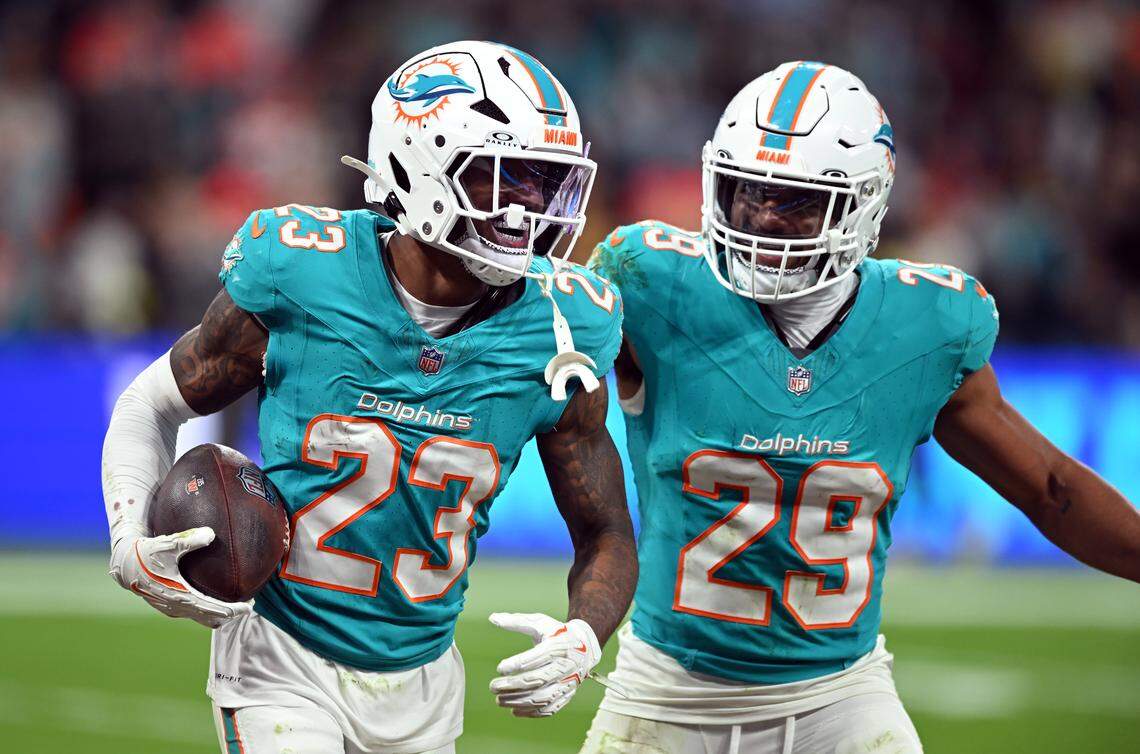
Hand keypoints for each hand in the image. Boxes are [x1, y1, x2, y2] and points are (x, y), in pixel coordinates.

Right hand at [109, 527, 251, 628]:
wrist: (124, 564)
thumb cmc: (146, 552)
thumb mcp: (167, 544)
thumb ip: (189, 539)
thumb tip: (211, 533)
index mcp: (180, 597)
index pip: (214, 610)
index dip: (234, 610)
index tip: (250, 605)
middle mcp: (177, 607)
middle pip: (212, 619)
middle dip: (231, 614)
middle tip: (249, 605)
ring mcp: (172, 609)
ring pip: (202, 618)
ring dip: (219, 613)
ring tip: (236, 602)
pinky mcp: (169, 605)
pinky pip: (194, 612)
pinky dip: (208, 609)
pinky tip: (214, 593)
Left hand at [488, 612, 600, 716]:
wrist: (585, 647)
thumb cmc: (557, 633)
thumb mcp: (540, 623)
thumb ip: (517, 621)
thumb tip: (492, 618)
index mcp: (559, 646)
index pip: (537, 657)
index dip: (517, 664)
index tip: (500, 667)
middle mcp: (566, 665)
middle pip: (538, 679)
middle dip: (513, 685)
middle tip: (493, 686)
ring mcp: (568, 682)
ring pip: (543, 697)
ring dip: (518, 701)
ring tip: (499, 699)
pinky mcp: (567, 695)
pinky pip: (550, 708)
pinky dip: (531, 713)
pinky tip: (514, 710)